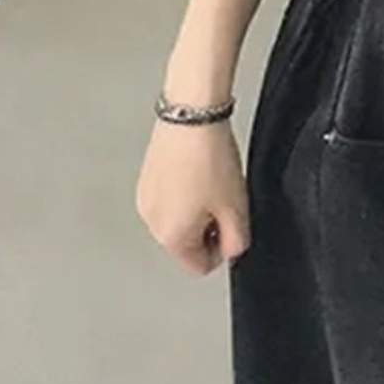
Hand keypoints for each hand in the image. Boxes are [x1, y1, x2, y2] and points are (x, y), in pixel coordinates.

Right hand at [135, 117, 250, 275]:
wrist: (191, 116)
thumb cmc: (210, 159)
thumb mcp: (237, 207)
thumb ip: (237, 240)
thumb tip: (232, 250)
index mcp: (171, 237)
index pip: (199, 266)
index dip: (222, 248)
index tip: (231, 225)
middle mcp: (151, 222)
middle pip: (187, 241)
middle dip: (209, 225)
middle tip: (224, 197)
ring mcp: (145, 198)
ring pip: (178, 217)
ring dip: (197, 206)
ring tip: (211, 179)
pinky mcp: (146, 177)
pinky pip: (170, 195)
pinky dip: (185, 189)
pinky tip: (198, 168)